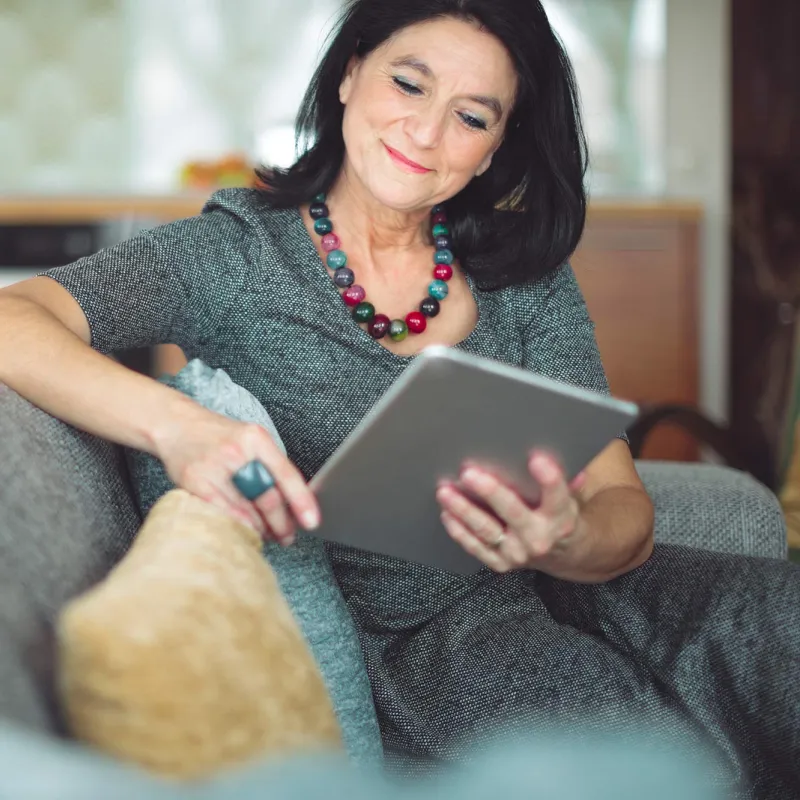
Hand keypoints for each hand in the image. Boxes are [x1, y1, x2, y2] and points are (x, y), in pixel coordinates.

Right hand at [152, 401, 318, 544]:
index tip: (313, 521)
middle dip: (282, 523)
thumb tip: (293, 504)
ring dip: (261, 528)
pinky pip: (222, 513)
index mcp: (256, 438)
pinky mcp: (193, 482)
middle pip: (267, 497)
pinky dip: (237, 525)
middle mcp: (236, 451)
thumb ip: (270, 467)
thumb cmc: (219, 437)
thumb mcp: (250, 441)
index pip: (286, 474)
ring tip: (267, 534)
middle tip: (288, 536)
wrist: (175, 425)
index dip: (302, 500)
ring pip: (246, 510)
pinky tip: (244, 529)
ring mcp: (213, 467)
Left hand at [436, 452, 585, 572]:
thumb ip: (564, 478)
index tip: (536, 458)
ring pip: (486, 530)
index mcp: (561, 518)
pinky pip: (475, 546)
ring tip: (445, 491)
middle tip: (468, 473)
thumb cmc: (561, 517)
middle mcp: (539, 538)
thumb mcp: (571, 497)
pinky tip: (446, 513)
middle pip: (513, 512)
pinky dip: (459, 530)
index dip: (548, 478)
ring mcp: (518, 553)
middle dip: (490, 492)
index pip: (557, 495)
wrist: (565, 556)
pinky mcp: (501, 563)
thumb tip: (561, 446)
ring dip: (463, 510)